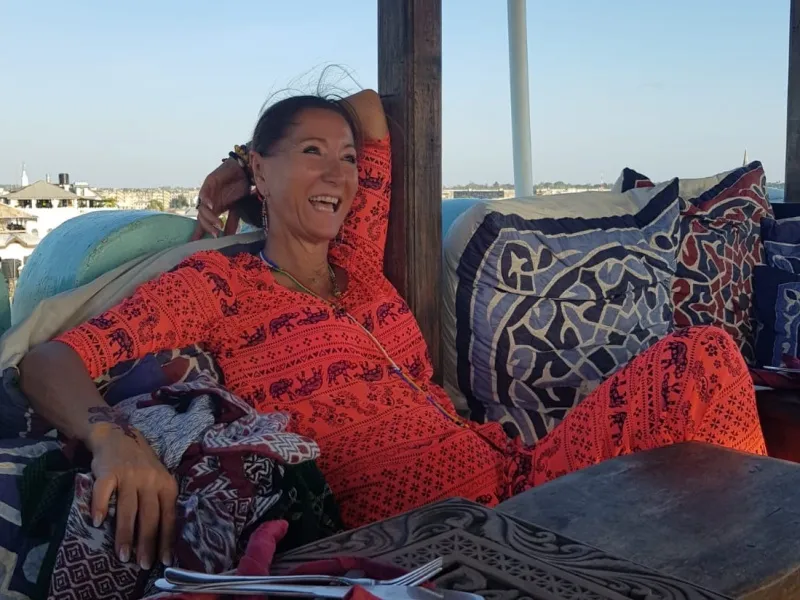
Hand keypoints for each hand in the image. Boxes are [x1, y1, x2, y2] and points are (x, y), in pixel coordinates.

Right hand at [87, 422, 177, 569]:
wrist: (118, 436)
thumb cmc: (141, 465)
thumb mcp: (159, 480)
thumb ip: (161, 502)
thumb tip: (163, 537)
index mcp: (166, 484)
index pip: (169, 515)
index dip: (166, 539)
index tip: (165, 560)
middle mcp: (150, 479)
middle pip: (150, 516)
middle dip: (147, 543)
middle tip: (143, 564)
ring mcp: (129, 475)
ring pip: (128, 509)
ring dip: (125, 534)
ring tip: (123, 555)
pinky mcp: (108, 471)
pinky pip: (103, 492)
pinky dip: (100, 507)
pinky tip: (97, 523)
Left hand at [192, 158, 251, 240]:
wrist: (243, 171)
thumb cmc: (240, 188)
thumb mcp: (237, 209)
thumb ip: (231, 222)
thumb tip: (228, 238)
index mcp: (214, 210)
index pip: (204, 223)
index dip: (199, 233)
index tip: (195, 245)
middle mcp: (209, 203)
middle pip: (202, 218)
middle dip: (207, 227)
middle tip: (216, 235)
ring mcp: (207, 193)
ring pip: (202, 209)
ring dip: (209, 217)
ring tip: (218, 224)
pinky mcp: (208, 183)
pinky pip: (204, 194)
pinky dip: (207, 200)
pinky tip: (212, 206)